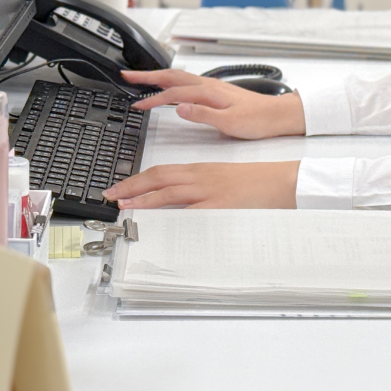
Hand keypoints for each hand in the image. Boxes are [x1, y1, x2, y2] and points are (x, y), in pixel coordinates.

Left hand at [103, 161, 299, 208]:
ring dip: (143, 198)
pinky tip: (160, 221)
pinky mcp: (220, 205)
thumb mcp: (221, 179)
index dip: (137, 179)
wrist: (279, 181)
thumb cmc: (254, 181)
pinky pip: (191, 210)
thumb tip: (174, 202)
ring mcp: (209, 191)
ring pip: (169, 191)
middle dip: (131, 186)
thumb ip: (198, 188)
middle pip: (158, 177)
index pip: (161, 171)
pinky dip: (173, 215)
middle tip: (110, 196)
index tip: (119, 188)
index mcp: (200, 170)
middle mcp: (200, 177)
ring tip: (124, 206)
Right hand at [123, 69, 304, 139]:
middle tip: (127, 76)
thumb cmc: (258, 120)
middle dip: (148, 75)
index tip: (137, 104)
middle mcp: (209, 86)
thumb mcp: (229, 122)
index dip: (153, 98)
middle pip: (173, 76)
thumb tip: (179, 108)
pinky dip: (173, 82)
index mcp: (209, 92)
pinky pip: (188, 82)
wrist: (277, 116)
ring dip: (159, 76)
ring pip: (180, 77)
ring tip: (142, 78)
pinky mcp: (216, 92)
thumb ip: (203, 115)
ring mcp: (213, 87)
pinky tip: (171, 88)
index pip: (174, 92)